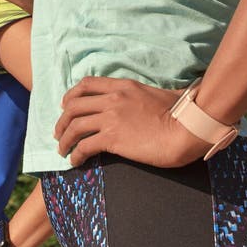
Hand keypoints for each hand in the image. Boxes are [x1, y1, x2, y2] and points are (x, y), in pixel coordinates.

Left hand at [54, 76, 209, 168]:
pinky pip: (85, 145)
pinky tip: (75, 161)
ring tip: (63, 150)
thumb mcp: (157, 94)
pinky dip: (76, 154)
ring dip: (64, 139)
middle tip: (59, 133)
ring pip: (75, 125)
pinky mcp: (113, 138)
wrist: (186, 128)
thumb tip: (148, 100)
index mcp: (122, 85)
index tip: (65, 106)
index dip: (71, 95)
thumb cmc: (179, 113)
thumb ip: (143, 95)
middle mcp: (112, 98)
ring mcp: (111, 118)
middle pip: (74, 105)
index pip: (87, 84)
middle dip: (62, 120)